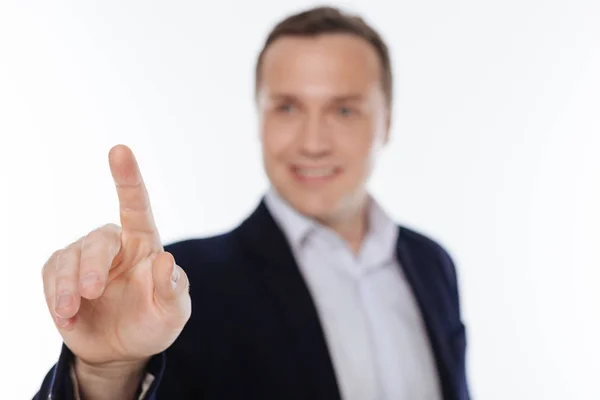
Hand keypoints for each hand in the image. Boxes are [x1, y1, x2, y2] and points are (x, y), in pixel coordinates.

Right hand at [41, 144, 190, 367]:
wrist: (121, 351)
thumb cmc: (153, 323)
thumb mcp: (173, 312)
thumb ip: (173, 288)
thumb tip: (165, 259)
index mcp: (145, 244)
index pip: (137, 205)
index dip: (128, 178)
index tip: (119, 150)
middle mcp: (115, 245)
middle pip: (98, 239)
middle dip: (91, 265)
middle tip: (91, 292)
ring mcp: (85, 260)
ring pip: (68, 257)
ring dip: (66, 285)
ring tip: (71, 310)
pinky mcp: (61, 276)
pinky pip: (51, 276)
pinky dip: (55, 297)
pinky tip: (68, 317)